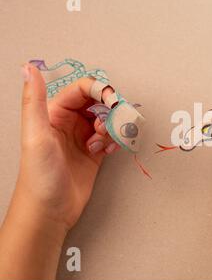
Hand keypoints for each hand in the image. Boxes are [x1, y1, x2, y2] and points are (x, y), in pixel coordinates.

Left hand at [15, 63, 118, 229]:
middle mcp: (69, 122)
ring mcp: (83, 137)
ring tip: (102, 143)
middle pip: (98, 103)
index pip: (81, 90)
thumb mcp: (35, 135)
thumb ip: (33, 100)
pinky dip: (114, 140)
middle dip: (109, 110)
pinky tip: (107, 150)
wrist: (50, 210)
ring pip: (107, 119)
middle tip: (109, 124)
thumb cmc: (39, 175)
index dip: (99, 90)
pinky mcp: (94, 152)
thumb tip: (29, 68)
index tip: (112, 100)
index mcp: (54, 113)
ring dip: (112, 127)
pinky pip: (111, 136)